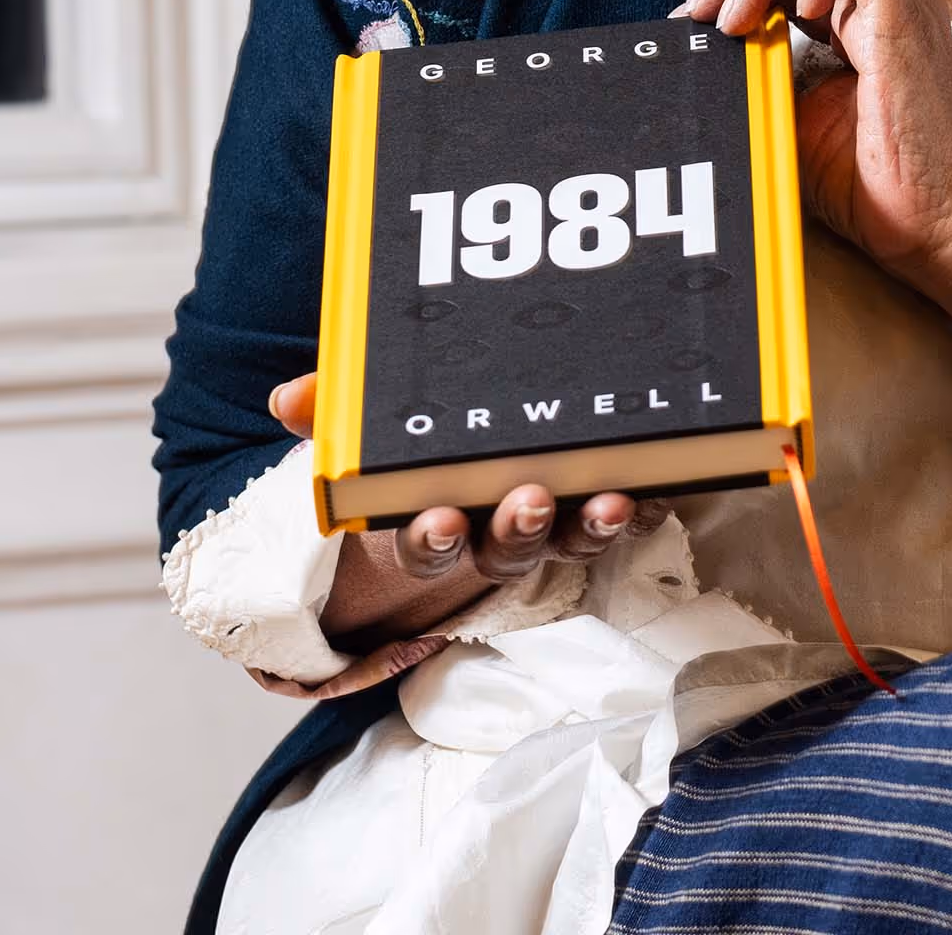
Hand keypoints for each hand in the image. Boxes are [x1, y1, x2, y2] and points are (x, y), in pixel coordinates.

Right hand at [265, 373, 632, 642]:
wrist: (487, 442)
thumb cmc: (425, 444)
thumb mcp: (374, 425)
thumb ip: (333, 411)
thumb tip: (290, 400)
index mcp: (437, 520)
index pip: (425, 546)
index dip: (431, 540)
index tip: (436, 520)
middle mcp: (498, 533)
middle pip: (506, 551)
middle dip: (515, 532)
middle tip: (525, 504)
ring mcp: (557, 523)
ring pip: (573, 539)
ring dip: (589, 524)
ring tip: (607, 501)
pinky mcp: (611, 502)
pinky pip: (637, 513)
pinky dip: (650, 502)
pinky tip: (661, 484)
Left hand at [682, 0, 951, 338]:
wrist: (937, 227)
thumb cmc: (878, 188)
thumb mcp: (796, 123)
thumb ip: (765, 78)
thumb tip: (710, 55)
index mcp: (864, 26)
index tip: (697, 22)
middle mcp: (885, 8)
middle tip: (699, 10)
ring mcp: (901, 9)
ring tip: (731, 12)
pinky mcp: (905, 21)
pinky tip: (788, 13)